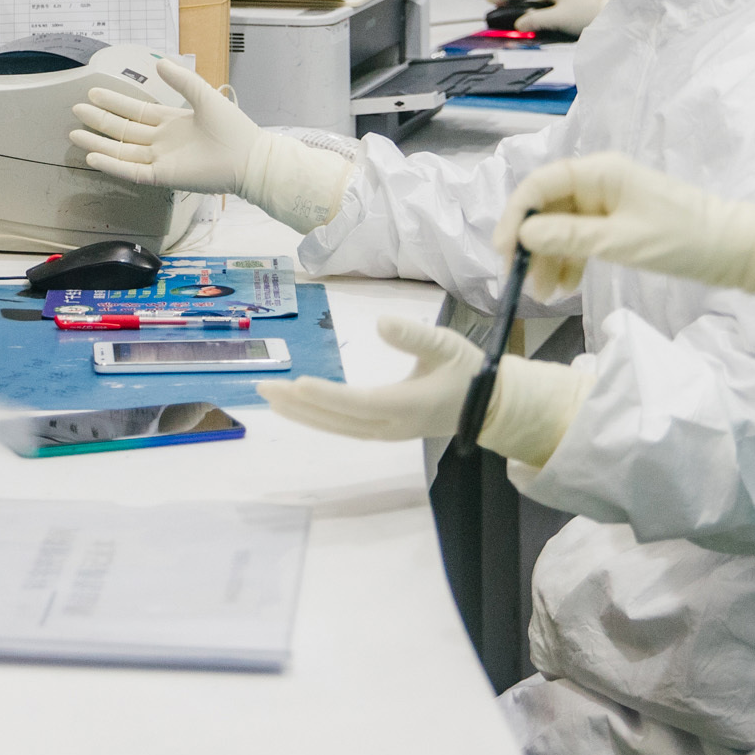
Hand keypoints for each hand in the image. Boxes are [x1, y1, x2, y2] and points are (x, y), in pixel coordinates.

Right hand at [68, 56, 352, 231]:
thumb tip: (160, 64)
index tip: (93, 91)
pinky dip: (112, 164)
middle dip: (100, 120)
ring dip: (99, 142)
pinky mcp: (163, 177)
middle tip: (76, 109)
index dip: (115, 102)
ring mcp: (161, 160)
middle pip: (124, 130)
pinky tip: (93, 157)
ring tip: (74, 133)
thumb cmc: (232, 128)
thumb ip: (182, 81)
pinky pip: (131, 171)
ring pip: (122, 150)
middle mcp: (162, 142)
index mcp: (172, 123)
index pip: (136, 112)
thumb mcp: (204, 96)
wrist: (248, 157)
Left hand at [262, 317, 476, 439]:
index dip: (325, 395)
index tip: (295, 383)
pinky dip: (318, 418)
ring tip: (270, 398)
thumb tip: (381, 322)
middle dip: (298, 405)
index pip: (357, 402)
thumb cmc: (470, 372)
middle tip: (263, 387)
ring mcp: (387, 432)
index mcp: (406, 406)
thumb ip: (414, 336)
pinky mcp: (385, 431)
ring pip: (336, 427)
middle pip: (337, 419)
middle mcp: (391, 426)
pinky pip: (343, 428)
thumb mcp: (446, 346)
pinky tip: (299, 407)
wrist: (492, 407)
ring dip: (302, 413)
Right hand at [487, 0, 609, 35]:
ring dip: (523, 14)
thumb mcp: (558, 17)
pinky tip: (530, 28)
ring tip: (510, 22)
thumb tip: (519, 25)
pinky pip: (545, 15)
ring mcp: (562, 1)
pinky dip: (535, 20)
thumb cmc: (589, 13)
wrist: (614, 19)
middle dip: (511, 4)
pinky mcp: (567, 12)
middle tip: (495, 9)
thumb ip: (536, 21)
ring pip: (536, 7)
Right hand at [500, 152, 754, 320]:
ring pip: (563, 227)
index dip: (516, 216)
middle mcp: (599, 181)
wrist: (734, 249)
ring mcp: (609, 203)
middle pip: (548, 208)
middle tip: (520, 280)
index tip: (503, 251)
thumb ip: (568, 237)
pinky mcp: (620, 223)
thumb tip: (524, 234)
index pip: (540, 185)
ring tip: (544, 294)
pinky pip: (582, 238)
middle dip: (531, 244)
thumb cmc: (680, 239)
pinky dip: (571, 260)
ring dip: (549, 258)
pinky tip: (565, 287)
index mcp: (599, 172)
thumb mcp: (619, 241)